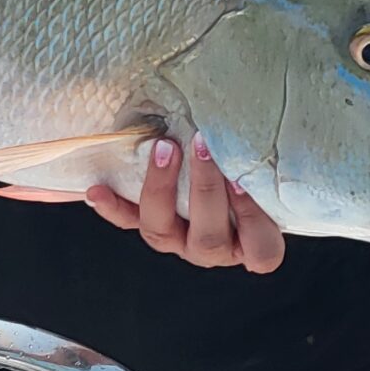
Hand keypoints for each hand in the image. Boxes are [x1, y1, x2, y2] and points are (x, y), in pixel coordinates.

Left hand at [85, 135, 284, 272]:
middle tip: (203, 145)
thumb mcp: (272, 173)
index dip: (252, 221)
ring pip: (162, 232)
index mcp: (252, 245)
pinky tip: (96, 189)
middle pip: (208, 238)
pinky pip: (128, 222)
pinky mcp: (153, 227)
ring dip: (160, 189)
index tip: (244, 182)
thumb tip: (268, 119)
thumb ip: (269, 163)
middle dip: (204, 190)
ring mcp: (179, 241)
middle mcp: (214, 248)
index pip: (261, 251)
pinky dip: (111, 206)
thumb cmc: (259, 172)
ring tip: (164, 148)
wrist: (229, 172)